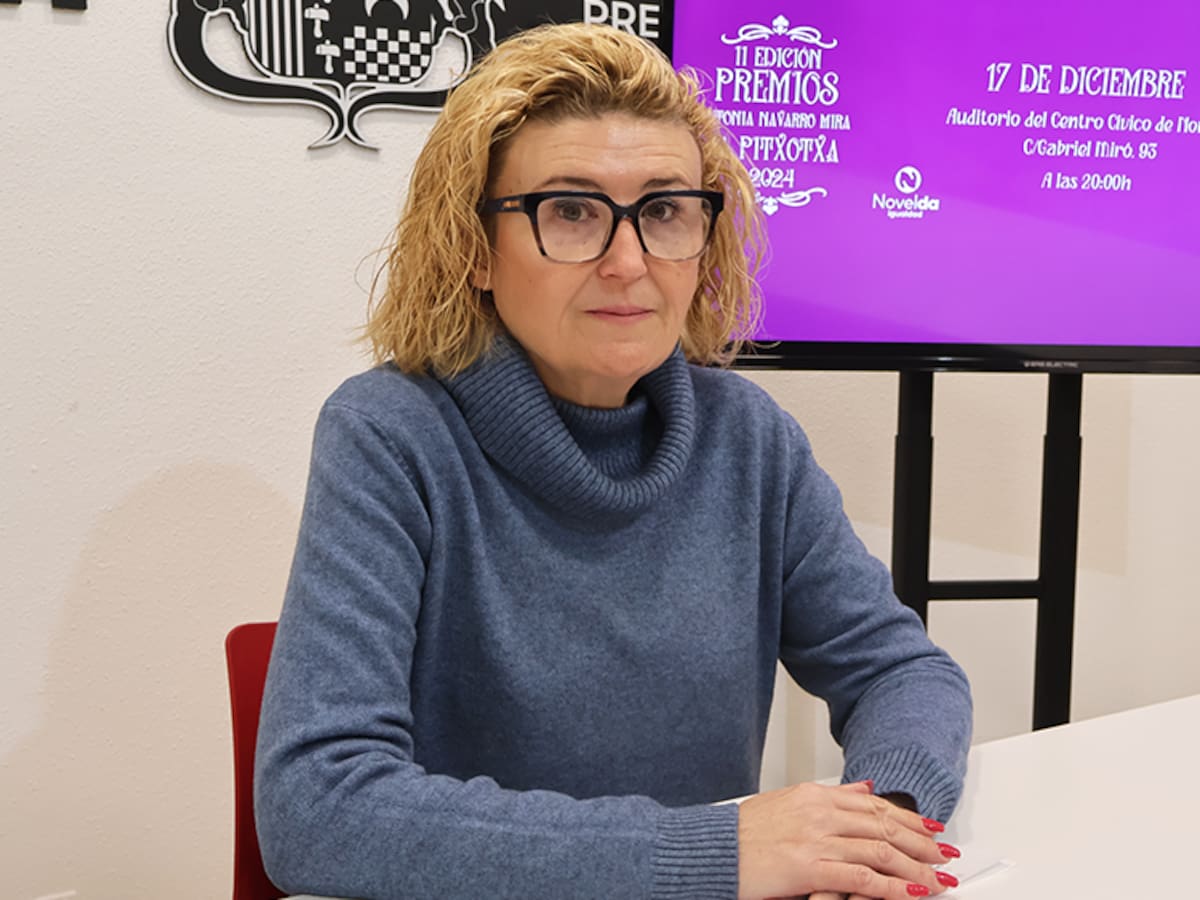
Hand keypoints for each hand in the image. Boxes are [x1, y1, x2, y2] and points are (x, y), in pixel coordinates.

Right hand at [737, 781, 953, 899]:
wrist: (712, 849)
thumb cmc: (743, 832)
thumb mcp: (788, 801)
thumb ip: (830, 796)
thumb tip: (865, 788)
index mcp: (815, 795)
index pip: (874, 805)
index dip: (908, 818)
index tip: (930, 829)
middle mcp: (820, 813)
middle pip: (884, 826)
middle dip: (921, 842)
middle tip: (944, 854)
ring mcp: (816, 839)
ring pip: (880, 851)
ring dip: (915, 867)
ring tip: (937, 879)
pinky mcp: (810, 867)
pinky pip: (862, 878)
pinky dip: (892, 887)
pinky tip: (912, 894)